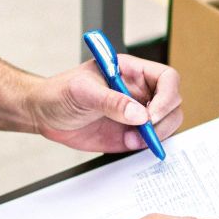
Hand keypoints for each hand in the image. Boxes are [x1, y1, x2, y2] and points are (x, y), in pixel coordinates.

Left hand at [31, 55, 182, 152]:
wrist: (44, 114)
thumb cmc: (59, 92)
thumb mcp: (83, 92)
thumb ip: (111, 101)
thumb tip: (139, 114)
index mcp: (131, 72)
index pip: (166, 78)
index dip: (167, 95)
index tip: (151, 113)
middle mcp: (139, 92)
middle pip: (173, 102)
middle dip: (164, 119)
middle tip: (144, 129)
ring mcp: (137, 113)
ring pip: (168, 123)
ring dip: (157, 135)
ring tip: (132, 139)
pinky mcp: (131, 133)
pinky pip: (152, 140)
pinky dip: (148, 146)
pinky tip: (129, 144)